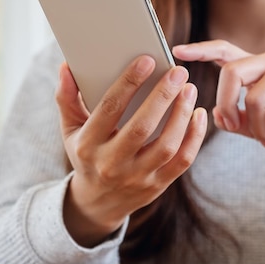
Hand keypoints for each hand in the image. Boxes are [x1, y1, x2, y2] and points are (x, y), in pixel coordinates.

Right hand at [56, 55, 206, 246]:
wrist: (97, 203)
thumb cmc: (86, 155)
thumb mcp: (70, 129)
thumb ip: (67, 98)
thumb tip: (66, 67)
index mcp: (88, 145)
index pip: (109, 109)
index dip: (128, 83)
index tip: (147, 60)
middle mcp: (112, 164)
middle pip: (142, 127)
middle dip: (162, 96)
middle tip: (178, 71)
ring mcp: (137, 177)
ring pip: (166, 145)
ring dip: (181, 115)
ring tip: (189, 89)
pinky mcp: (158, 185)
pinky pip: (182, 161)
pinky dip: (194, 137)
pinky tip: (198, 114)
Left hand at [173, 40, 264, 161]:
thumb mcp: (256, 125)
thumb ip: (234, 119)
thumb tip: (216, 115)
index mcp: (255, 67)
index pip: (223, 50)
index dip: (200, 50)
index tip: (177, 51)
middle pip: (231, 73)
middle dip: (227, 106)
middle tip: (235, 128)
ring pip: (255, 98)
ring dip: (259, 129)